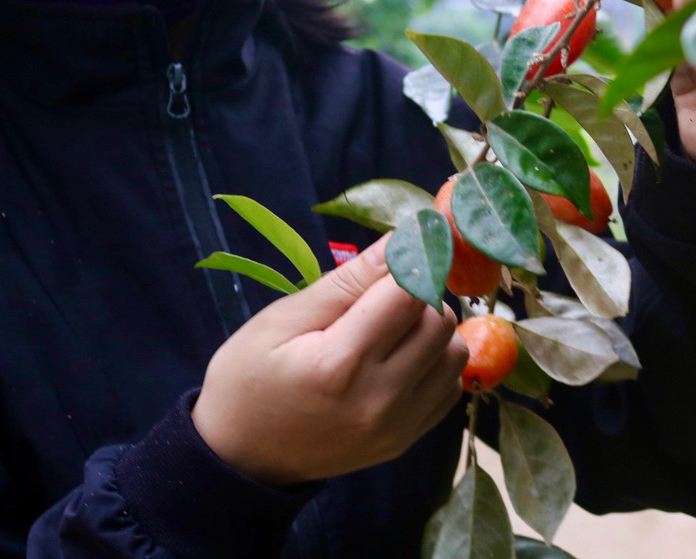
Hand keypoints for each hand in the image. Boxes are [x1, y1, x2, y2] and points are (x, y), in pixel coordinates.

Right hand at [191, 235, 468, 486]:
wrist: (240, 457)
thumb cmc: (249, 377)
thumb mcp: (283, 318)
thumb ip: (347, 281)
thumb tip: (401, 240)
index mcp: (340, 363)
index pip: (409, 293)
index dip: (411, 261)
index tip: (400, 249)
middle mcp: (379, 399)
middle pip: (440, 322)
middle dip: (421, 295)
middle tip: (384, 294)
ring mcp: (397, 426)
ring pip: (455, 354)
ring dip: (433, 329)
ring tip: (392, 328)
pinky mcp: (406, 441)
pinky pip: (450, 388)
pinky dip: (435, 364)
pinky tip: (401, 358)